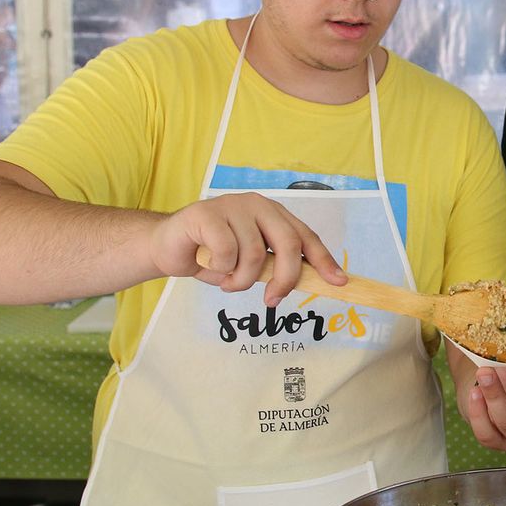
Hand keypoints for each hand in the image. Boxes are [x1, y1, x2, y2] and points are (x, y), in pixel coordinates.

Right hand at [152, 192, 345, 305]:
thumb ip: (274, 267)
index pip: (305, 236)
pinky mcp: (207, 213)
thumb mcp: (249, 264)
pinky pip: (227, 252)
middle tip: (272, 299)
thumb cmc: (212, 256)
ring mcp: (232, 205)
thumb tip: (308, 284)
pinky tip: (209, 267)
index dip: (323, 260)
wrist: (167, 247)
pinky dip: (220, 270)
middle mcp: (257, 205)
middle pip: (288, 244)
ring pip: (255, 254)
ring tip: (227, 283)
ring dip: (241, 280)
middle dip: (286, 278)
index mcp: (272, 214)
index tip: (339, 282)